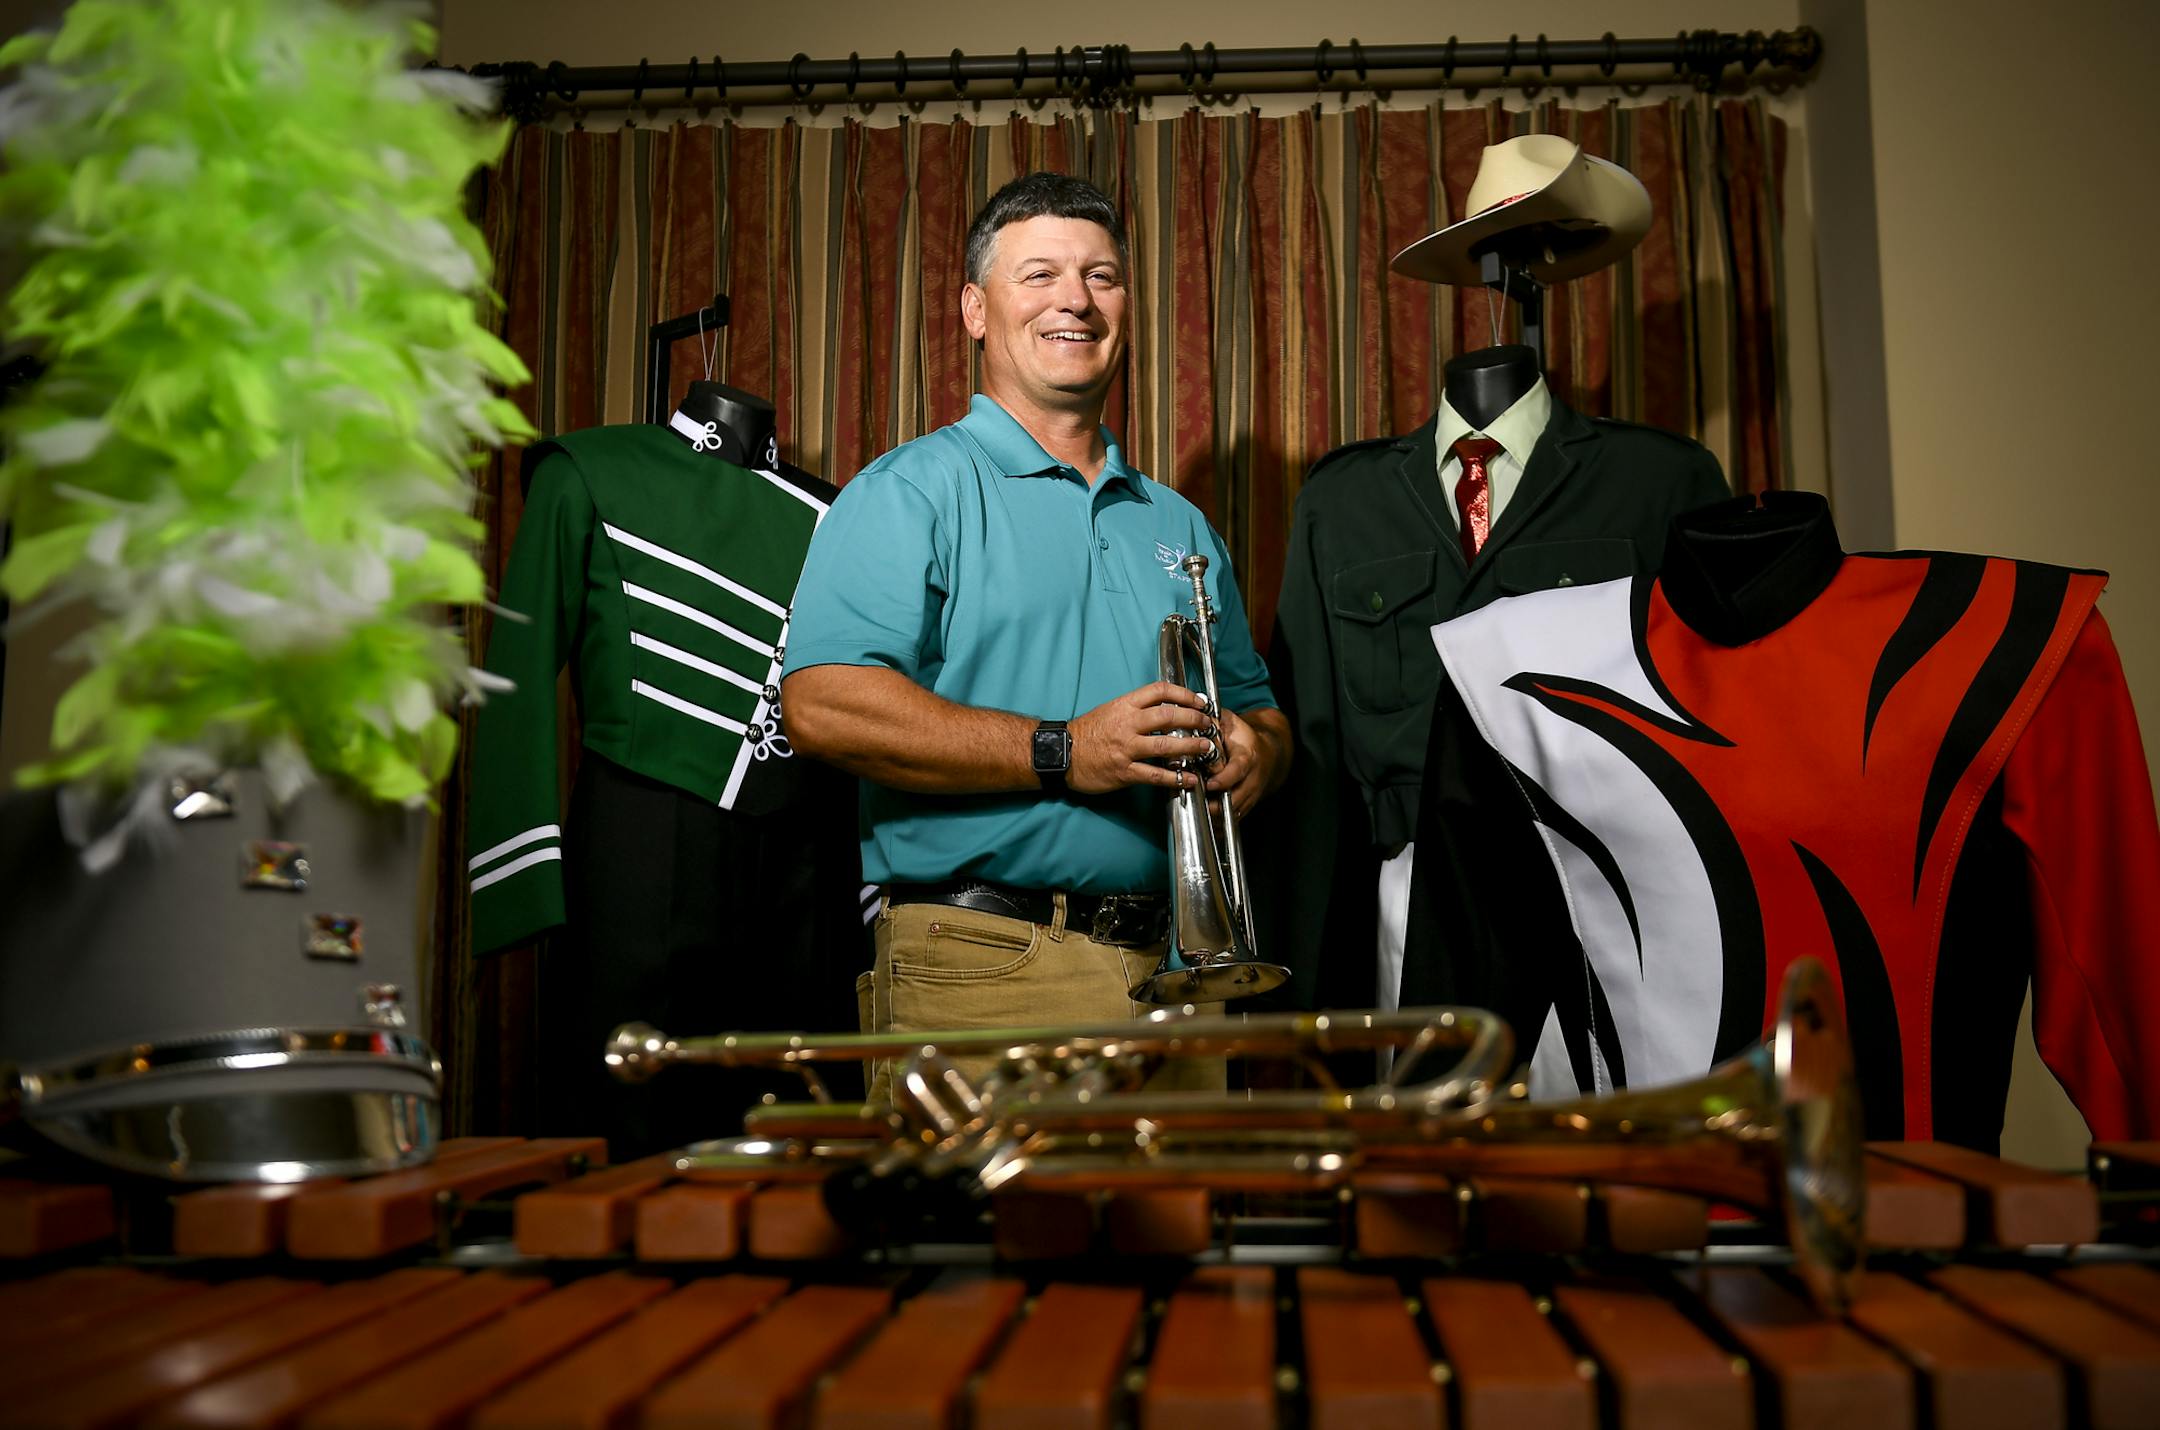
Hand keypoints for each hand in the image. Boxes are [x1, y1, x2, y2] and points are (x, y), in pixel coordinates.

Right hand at [1067, 680, 1218, 793]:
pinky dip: (1176, 778)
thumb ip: (1137, 709)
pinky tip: (1190, 779)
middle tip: (1209, 724)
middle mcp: (1128, 724)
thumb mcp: (1111, 710)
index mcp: (1125, 705)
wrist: (1062, 753)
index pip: (1160, 691)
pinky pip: (1155, 775)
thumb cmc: (1088, 732)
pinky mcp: (1124, 771)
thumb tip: (1167, 708)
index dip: (1184, 694)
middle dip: (1195, 719)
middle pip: (1169, 716)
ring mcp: (1126, 748)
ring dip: (1191, 746)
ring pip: (1166, 745)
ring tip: (1207, 748)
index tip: (1199, 701)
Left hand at [1203, 706, 1273, 818]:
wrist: (1267, 752)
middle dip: (1215, 805)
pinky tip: (1205, 822)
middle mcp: (1252, 778)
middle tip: (1194, 802)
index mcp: (1247, 757)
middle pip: (1235, 798)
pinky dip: (1219, 824)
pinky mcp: (1248, 805)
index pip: (1238, 771)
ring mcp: (1251, 794)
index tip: (1210, 784)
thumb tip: (1195, 720)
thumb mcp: (1231, 722)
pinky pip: (1234, 820)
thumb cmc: (1243, 737)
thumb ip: (1215, 722)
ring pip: (1234, 813)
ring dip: (1215, 816)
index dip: (1224, 779)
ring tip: (1195, 812)